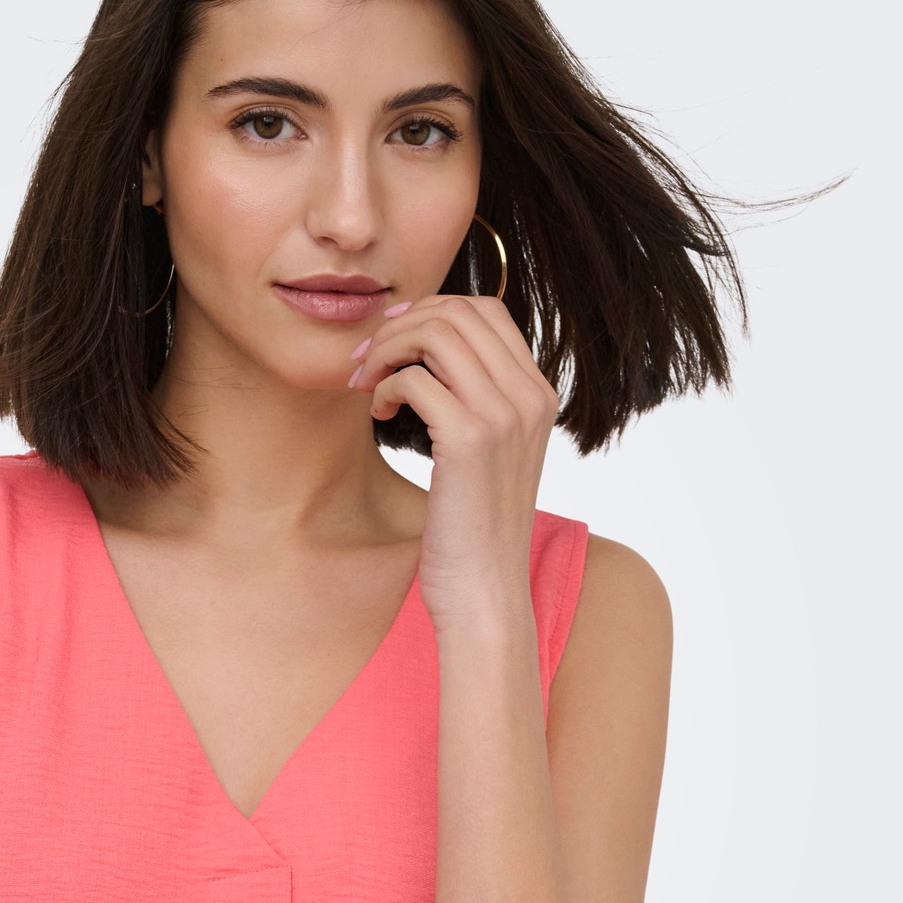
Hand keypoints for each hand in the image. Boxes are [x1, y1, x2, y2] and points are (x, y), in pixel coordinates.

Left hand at [348, 294, 557, 627]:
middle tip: (365, 362)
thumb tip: (426, 356)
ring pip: (435, 334)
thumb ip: (474, 402)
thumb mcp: (486, 456)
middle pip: (458, 312)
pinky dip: (384, 389)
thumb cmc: (474, 530)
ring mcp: (504, 415)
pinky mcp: (469, 439)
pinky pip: (414, 379)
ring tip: (366, 386)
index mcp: (537, 394)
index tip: (392, 343)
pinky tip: (377, 417)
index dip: (430, 313)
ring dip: (386, 351)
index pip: (486, 310)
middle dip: (400, 326)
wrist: (485, 592)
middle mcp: (529, 396)